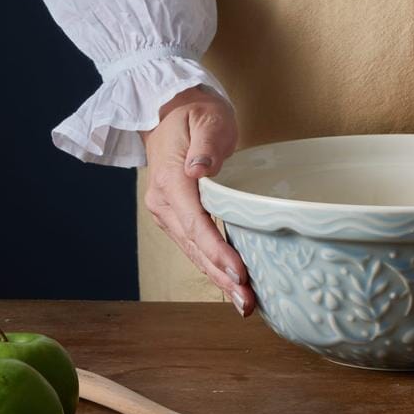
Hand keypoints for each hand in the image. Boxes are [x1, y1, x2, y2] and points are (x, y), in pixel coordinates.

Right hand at [140, 85, 255, 316]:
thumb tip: (201, 169)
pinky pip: (195, 246)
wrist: (169, 110)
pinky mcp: (176, 216)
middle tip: (248, 303)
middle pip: (195, 247)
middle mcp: (164, 202)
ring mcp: (167, 212)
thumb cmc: (195, 112)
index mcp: (172, 179)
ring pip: (194, 252)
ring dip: (218, 278)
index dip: (218, 251)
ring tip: (245, 303)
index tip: (239, 273)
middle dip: (222, 277)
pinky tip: (232, 283)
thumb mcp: (207, 117)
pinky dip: (212, 266)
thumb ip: (206, 145)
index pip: (196, 223)